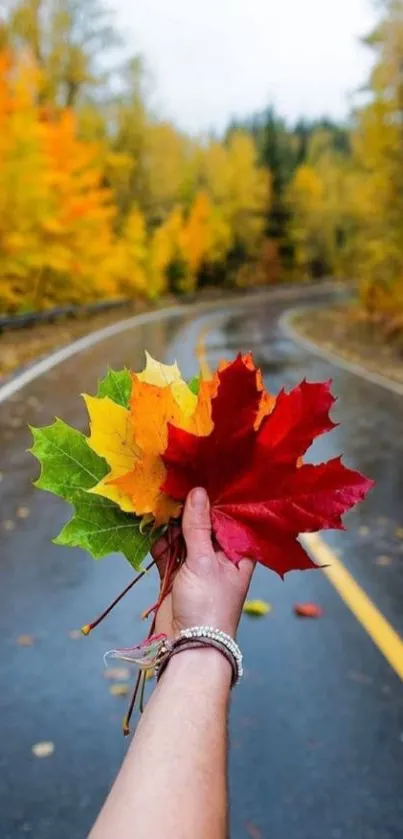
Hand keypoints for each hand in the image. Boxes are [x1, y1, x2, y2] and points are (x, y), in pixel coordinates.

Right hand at [153, 488, 253, 639]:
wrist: (189, 645)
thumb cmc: (208, 605)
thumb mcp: (204, 561)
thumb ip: (198, 526)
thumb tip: (198, 492)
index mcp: (238, 552)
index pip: (228, 518)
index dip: (214, 500)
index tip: (200, 477)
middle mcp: (220, 556)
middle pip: (204, 525)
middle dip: (189, 511)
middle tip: (173, 489)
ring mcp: (198, 565)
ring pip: (184, 536)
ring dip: (172, 527)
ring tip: (161, 510)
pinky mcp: (178, 575)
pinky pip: (169, 551)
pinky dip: (162, 544)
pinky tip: (155, 534)